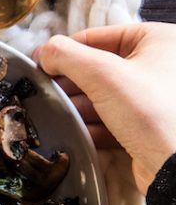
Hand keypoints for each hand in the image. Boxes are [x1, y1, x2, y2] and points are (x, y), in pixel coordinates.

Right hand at [33, 22, 175, 192]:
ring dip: (79, 106)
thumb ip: (66, 55)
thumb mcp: (103, 73)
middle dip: (72, 83)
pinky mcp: (150, 128)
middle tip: (47, 92)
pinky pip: (115, 120)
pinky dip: (94, 125)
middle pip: (100, 68)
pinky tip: (76, 132)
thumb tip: (44, 51)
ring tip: (57, 113)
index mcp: (158, 40)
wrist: (175, 167)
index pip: (99, 37)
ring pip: (106, 96)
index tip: (41, 64)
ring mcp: (156, 99)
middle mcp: (161, 66)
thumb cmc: (151, 112)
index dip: (66, 51)